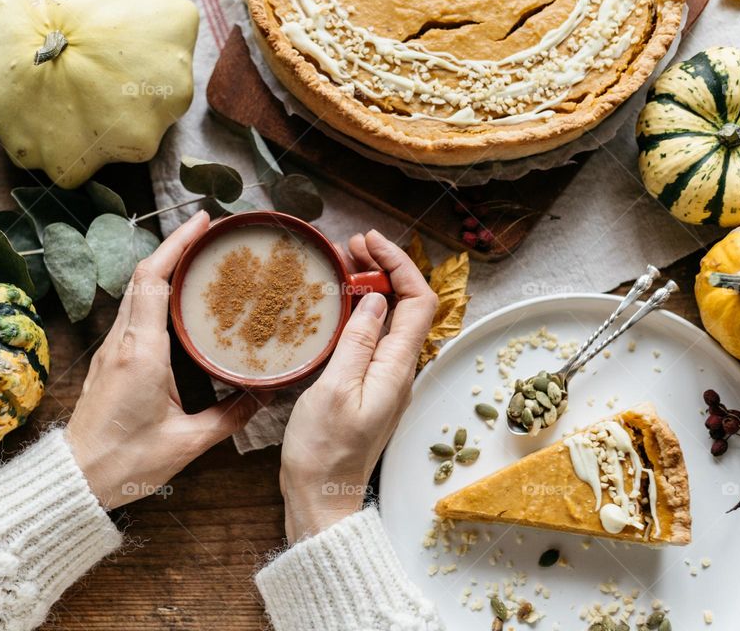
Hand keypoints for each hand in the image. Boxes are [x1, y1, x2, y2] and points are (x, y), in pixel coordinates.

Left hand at [65, 210, 264, 509]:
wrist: (76, 478)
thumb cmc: (126, 461)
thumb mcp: (188, 441)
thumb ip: (231, 416)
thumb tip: (265, 395)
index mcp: (142, 351)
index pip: (154, 279)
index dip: (177, 244)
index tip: (203, 222)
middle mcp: (123, 341)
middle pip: (143, 276)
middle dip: (175, 247)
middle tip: (210, 235)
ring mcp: (112, 349)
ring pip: (135, 291)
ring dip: (164, 268)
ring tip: (199, 261)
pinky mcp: (111, 360)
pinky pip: (133, 312)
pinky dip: (155, 293)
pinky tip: (178, 303)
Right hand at [279, 230, 437, 541]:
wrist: (320, 496)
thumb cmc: (323, 451)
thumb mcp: (335, 389)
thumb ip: (358, 342)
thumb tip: (377, 300)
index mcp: (397, 367)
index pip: (418, 301)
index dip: (400, 264)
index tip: (370, 243)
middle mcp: (399, 369)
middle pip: (407, 305)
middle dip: (385, 268)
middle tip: (351, 246)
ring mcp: (385, 378)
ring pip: (390, 318)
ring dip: (373, 286)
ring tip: (343, 264)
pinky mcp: (369, 386)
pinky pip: (374, 336)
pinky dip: (360, 310)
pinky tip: (338, 304)